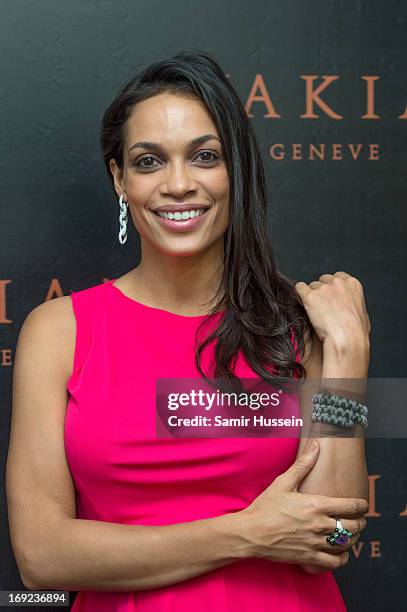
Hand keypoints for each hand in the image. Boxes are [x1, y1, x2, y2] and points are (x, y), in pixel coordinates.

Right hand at [238, 442, 367, 570]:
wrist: (252, 532)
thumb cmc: (266, 506)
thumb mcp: (284, 482)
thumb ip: (303, 464)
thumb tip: (315, 445)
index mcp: (316, 505)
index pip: (350, 506)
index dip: (361, 505)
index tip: (364, 504)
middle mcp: (319, 524)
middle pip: (352, 526)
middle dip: (361, 522)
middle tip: (360, 520)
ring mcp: (315, 542)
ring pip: (346, 543)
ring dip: (353, 539)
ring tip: (352, 534)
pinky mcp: (309, 557)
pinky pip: (334, 562)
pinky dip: (343, 559)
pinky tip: (342, 553)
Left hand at [294, 271, 370, 349]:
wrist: (347, 340)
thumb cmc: (356, 333)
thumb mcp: (362, 314)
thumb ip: (353, 304)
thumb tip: (349, 307)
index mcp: (352, 284)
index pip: (338, 277)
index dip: (332, 288)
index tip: (330, 297)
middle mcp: (338, 282)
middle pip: (323, 280)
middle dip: (321, 291)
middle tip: (322, 307)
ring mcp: (323, 288)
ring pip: (311, 286)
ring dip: (311, 297)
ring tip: (315, 313)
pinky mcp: (310, 296)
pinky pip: (299, 288)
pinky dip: (299, 295)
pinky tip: (303, 305)